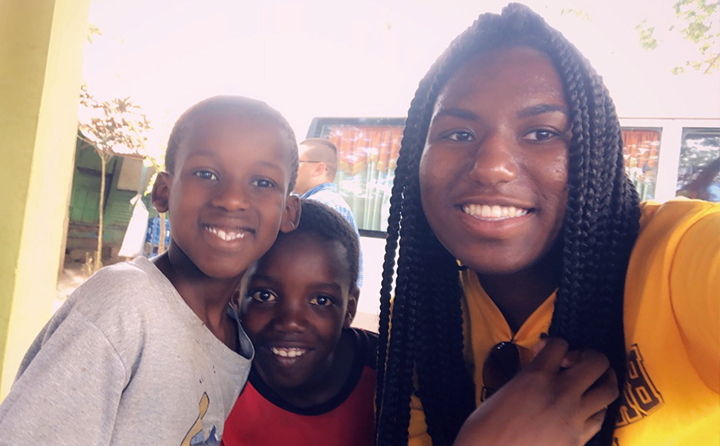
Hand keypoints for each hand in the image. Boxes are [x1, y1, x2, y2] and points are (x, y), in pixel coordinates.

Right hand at [454, 338, 617, 445]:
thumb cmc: (485, 425)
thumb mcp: (505, 390)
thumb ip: (528, 376)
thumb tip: (541, 368)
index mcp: (535, 376)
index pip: (560, 344)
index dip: (553, 343)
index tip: (545, 351)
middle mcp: (560, 393)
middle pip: (597, 362)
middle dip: (589, 357)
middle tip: (574, 363)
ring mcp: (573, 417)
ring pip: (608, 390)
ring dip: (601, 381)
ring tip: (588, 383)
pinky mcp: (578, 439)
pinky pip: (600, 417)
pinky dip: (596, 408)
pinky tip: (584, 409)